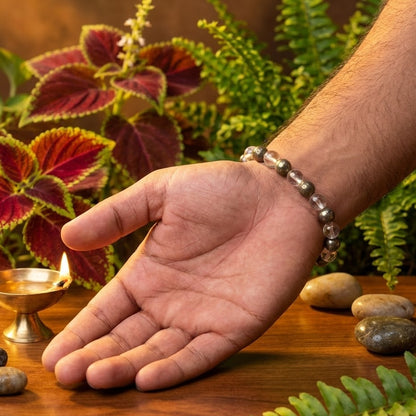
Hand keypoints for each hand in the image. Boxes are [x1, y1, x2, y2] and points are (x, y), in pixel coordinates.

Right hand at [42, 160, 320, 390]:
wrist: (280, 196)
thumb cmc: (221, 189)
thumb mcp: (160, 193)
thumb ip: (117, 215)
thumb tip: (66, 237)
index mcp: (150, 272)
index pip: (107, 310)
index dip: (81, 332)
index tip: (53, 355)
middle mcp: (170, 300)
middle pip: (126, 338)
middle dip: (95, 357)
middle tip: (65, 375)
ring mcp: (202, 316)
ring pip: (157, 351)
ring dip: (126, 367)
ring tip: (94, 379)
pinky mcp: (235, 327)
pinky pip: (200, 354)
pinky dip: (175, 368)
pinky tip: (145, 378)